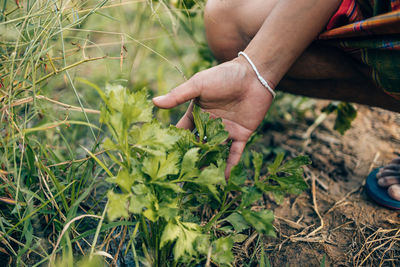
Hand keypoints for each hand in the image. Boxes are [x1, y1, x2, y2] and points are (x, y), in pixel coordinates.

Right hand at [152, 57, 272, 177]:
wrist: (253, 75)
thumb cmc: (223, 76)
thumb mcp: (198, 85)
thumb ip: (178, 95)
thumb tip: (154, 102)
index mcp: (197, 114)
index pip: (183, 132)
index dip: (175, 143)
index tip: (164, 158)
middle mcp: (210, 125)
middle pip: (198, 145)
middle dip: (191, 159)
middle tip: (180, 177)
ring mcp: (225, 131)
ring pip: (215, 152)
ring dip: (209, 166)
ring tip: (199, 183)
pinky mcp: (241, 135)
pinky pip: (234, 154)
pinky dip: (230, 166)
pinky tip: (224, 180)